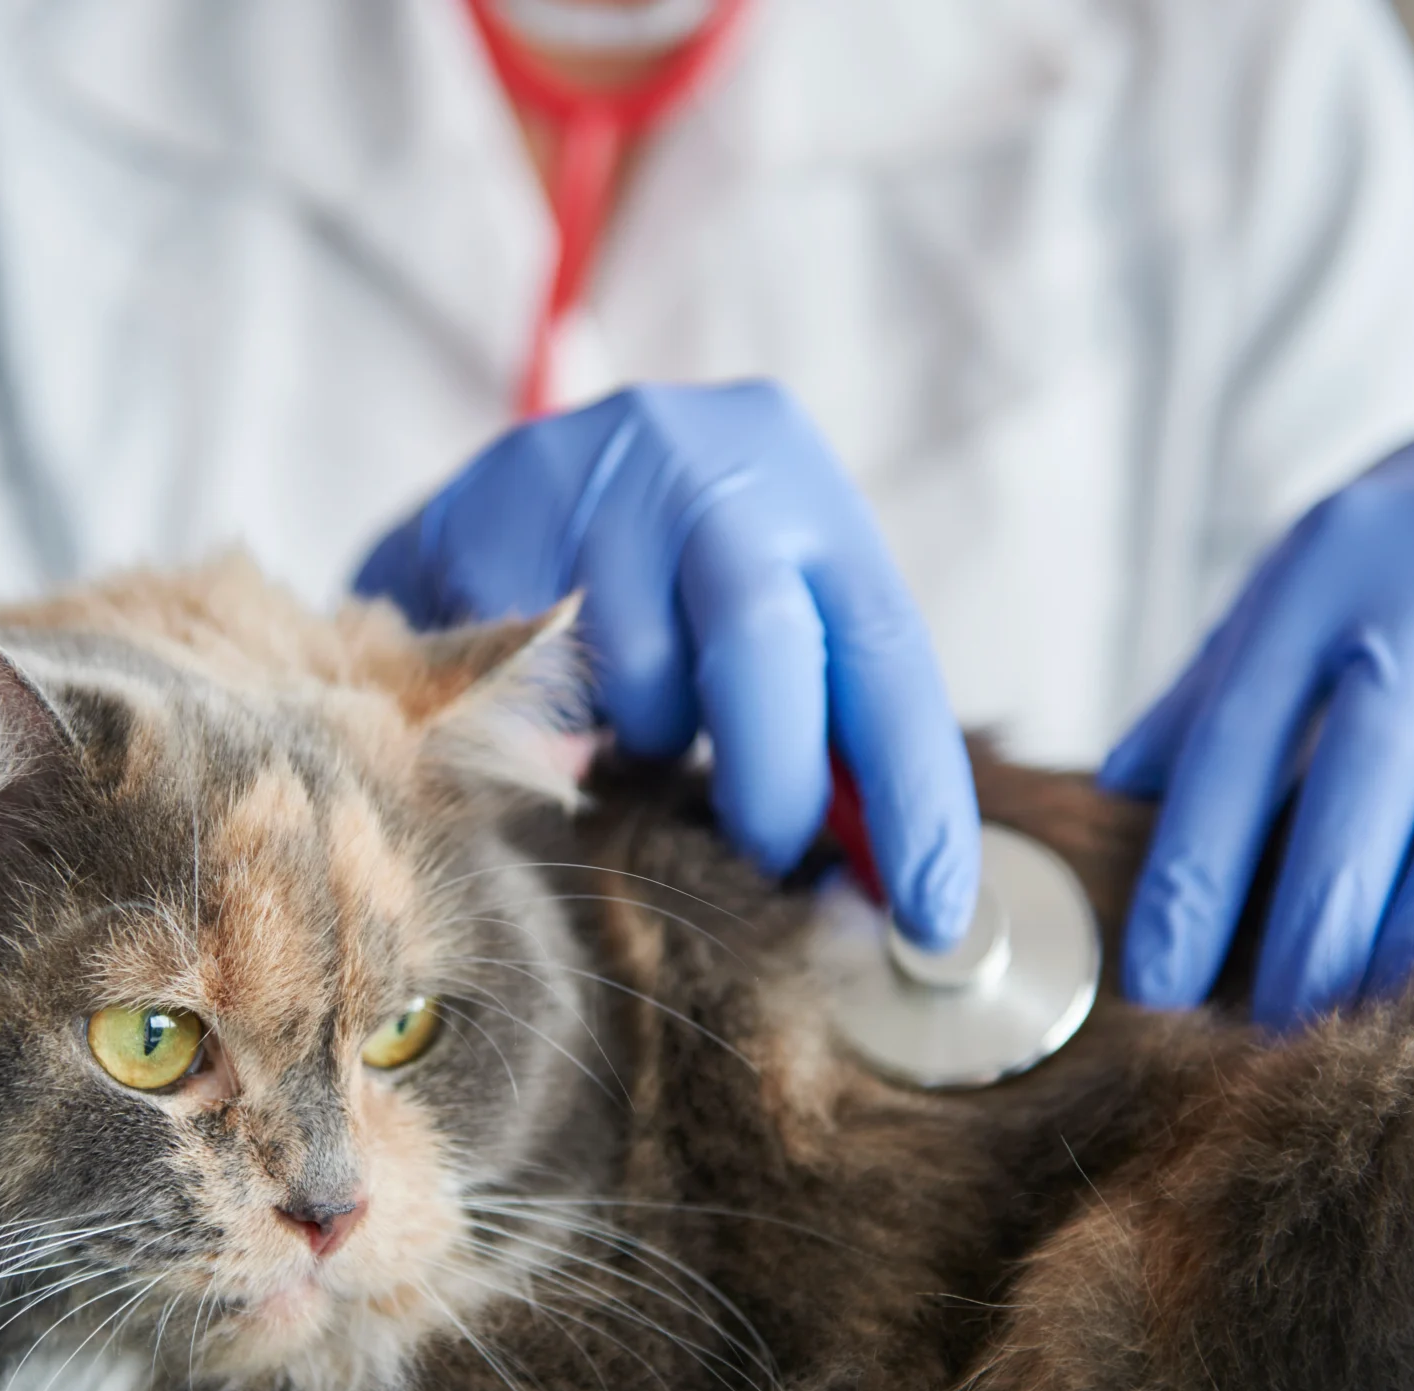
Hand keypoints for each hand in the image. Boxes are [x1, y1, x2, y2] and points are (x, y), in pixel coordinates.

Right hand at [358, 381, 981, 947]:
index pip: (882, 647)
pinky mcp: (482, 511)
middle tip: (764, 857)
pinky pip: (528, 678)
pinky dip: (546, 727)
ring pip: (634, 672)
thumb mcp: (755, 621)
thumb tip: (880, 879)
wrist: (495, 507)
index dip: (913, 792)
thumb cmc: (652, 595)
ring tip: (620, 728)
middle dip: (772, 781)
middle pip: (761, 639)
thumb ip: (817, 721)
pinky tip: (538, 702)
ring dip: (642, 741)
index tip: (931, 912)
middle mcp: (702, 456)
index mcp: (801, 482)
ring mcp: (586, 470)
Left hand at [1102, 424, 1413, 1026]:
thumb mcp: (1273, 611)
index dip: (1197, 870)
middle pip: (1372, 770)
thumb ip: (1198, 707)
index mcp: (1316, 575)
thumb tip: (1108, 804)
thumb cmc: (1374, 578)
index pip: (1239, 741)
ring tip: (1390, 1005)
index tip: (1161, 981)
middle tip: (1283, 1026)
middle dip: (1322, 915)